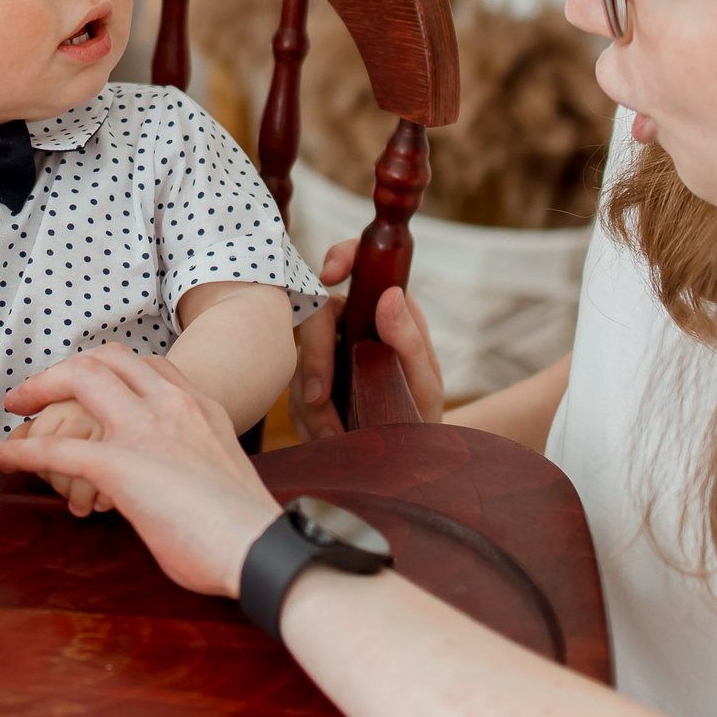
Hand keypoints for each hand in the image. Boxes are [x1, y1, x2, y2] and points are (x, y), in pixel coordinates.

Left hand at [0, 347, 281, 596]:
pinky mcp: (121, 464)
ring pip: (81, 379)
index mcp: (200, 407)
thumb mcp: (219, 472)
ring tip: (16, 409)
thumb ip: (189, 459)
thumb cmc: (244, 529)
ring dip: (40, 390)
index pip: (146, 365)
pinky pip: (56, 446)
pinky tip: (1, 457)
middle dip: (65, 369)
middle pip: (107, 359)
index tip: (85, 385)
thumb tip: (164, 479)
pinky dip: (21, 450)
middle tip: (36, 392)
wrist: (259, 549)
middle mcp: (173, 405)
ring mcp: (146, 429)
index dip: (106, 371)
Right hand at [289, 240, 446, 440]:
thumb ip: (410, 341)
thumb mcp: (424, 382)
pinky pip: (293, 393)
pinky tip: (327, 439)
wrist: (407, 460)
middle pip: (315, 316)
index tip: (331, 275)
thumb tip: (390, 295)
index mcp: (382, 311)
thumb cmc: (421, 412)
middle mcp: (350, 325)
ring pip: (299, 361)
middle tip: (319, 399)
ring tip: (335, 436)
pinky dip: (307, 420)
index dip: (340, 256)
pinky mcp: (309, 385)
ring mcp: (327, 354)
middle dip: (313, 359)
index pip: (358, 266)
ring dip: (312, 404)